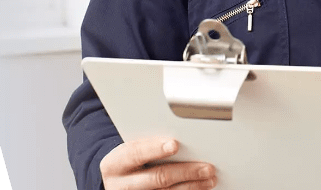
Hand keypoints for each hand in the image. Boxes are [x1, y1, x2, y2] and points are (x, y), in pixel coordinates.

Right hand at [100, 137, 216, 189]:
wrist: (110, 186)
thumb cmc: (125, 162)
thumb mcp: (127, 151)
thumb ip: (146, 144)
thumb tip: (179, 136)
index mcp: (116, 163)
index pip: (135, 153)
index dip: (155, 148)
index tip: (175, 144)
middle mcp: (122, 184)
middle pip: (157, 178)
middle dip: (185, 172)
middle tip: (207, 167)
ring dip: (192, 186)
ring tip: (209, 178)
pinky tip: (199, 188)